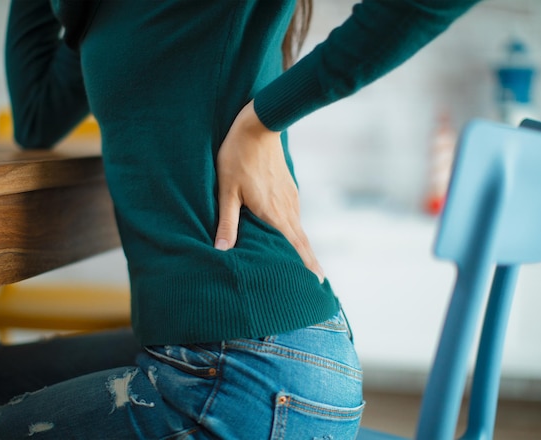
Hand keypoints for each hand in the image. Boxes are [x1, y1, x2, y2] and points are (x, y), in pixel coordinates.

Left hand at [214, 100, 324, 282]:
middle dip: (310, 262)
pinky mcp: (288, 188)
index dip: (307, 266)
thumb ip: (227, 223)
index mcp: (274, 213)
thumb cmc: (238, 157)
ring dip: (302, 247)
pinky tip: (290, 235)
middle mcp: (287, 208)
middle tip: (317, 282)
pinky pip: (294, 216)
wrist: (259, 124)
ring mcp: (291, 197)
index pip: (295, 247)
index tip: (318, 283)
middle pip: (302, 242)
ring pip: (298, 229)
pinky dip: (295, 231)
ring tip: (304, 264)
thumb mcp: (227, 191)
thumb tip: (221, 251)